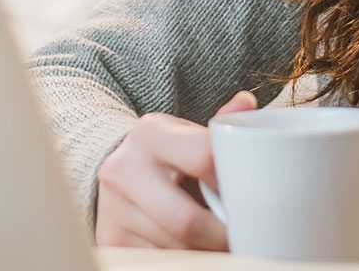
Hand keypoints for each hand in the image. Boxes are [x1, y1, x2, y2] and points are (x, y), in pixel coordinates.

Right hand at [94, 90, 257, 249]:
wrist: (119, 169)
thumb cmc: (166, 154)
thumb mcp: (187, 133)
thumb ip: (219, 124)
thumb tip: (247, 103)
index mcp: (150, 134)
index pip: (203, 158)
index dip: (231, 184)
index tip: (248, 197)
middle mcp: (123, 168)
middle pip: (187, 220)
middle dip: (221, 235)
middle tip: (241, 236)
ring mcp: (112, 207)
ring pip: (175, 247)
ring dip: (203, 250)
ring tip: (215, 240)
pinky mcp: (110, 238)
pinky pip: (157, 260)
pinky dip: (183, 258)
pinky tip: (191, 248)